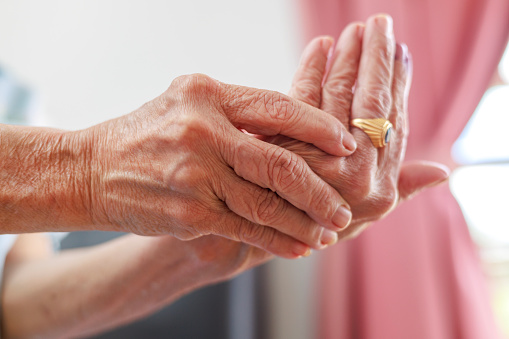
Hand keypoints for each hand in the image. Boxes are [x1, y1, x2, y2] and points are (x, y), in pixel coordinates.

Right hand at [77, 75, 356, 257]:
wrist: (91, 169)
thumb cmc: (148, 134)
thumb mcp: (190, 104)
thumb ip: (239, 114)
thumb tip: (296, 133)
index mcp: (208, 95)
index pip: (278, 108)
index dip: (318, 127)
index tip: (346, 144)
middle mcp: (202, 132)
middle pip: (279, 163)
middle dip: (319, 190)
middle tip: (344, 206)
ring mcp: (195, 175)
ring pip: (266, 204)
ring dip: (304, 221)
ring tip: (329, 232)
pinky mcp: (189, 212)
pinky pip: (245, 228)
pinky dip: (275, 240)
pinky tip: (297, 247)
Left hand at [268, 14, 448, 239]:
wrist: (263, 236)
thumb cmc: (316, 220)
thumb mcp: (364, 214)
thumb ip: (401, 188)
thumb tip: (443, 172)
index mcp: (382, 190)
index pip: (396, 124)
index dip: (400, 85)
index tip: (400, 53)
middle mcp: (358, 177)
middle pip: (373, 104)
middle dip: (377, 59)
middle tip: (379, 25)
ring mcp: (322, 163)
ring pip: (340, 96)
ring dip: (348, 58)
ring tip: (353, 31)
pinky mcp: (286, 148)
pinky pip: (302, 98)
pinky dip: (312, 69)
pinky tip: (319, 48)